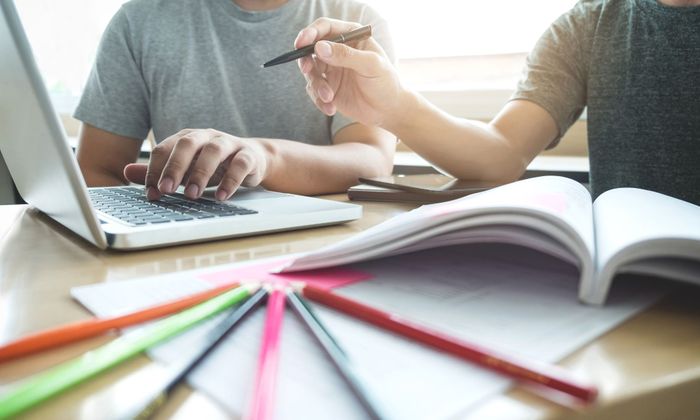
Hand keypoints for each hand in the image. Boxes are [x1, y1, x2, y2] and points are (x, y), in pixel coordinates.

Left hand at [123, 129, 268, 200]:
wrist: (253, 159)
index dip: (155, 170)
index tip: (152, 193)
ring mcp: (229, 143)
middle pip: (187, 144)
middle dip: (174, 167)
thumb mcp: (185, 169)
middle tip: (166, 190)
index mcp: (187, 138)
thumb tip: (127, 172)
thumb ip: (159, 170)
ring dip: (201, 173)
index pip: (165, 148)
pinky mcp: (248, 155)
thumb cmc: (214, 165)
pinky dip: (231, 181)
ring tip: (192, 196)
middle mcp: (206, 136)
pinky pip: (240, 164)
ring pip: (213, 151)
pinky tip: (221, 197)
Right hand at [295, 18, 405, 128]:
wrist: (388, 111)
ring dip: (317, 85)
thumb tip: (320, 47)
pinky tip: (331, 108)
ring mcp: (331, 70)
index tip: (302, 43)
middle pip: (311, 49)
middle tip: (307, 70)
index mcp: (350, 37)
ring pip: (311, 72)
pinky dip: (319, 100)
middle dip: (306, 60)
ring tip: (329, 97)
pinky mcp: (328, 88)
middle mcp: (338, 51)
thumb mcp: (371, 65)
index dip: (311, 33)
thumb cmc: (386, 83)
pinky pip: (314, 91)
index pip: (325, 28)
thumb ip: (346, 55)